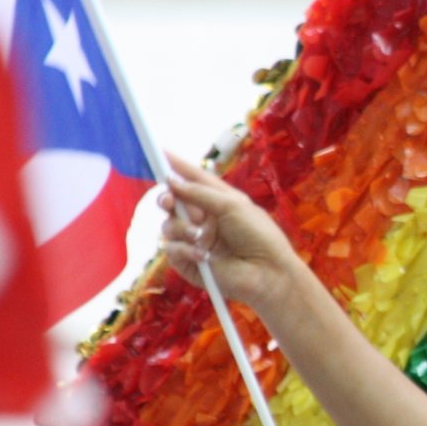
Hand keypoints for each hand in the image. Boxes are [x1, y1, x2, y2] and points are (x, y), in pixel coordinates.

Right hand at [158, 152, 299, 309]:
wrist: (267, 272)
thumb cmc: (258, 235)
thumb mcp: (232, 205)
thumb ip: (200, 192)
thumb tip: (171, 180)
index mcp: (218, 200)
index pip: (193, 179)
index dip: (177, 166)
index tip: (159, 153)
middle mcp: (204, 219)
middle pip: (173, 202)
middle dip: (167, 198)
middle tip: (168, 200)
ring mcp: (195, 240)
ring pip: (168, 225)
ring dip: (180, 228)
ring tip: (198, 236)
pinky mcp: (189, 261)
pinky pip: (171, 249)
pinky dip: (184, 250)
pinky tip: (203, 255)